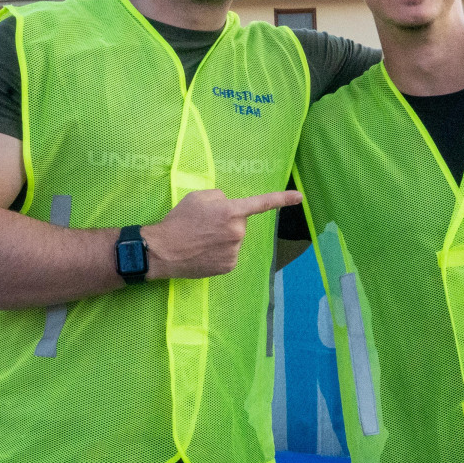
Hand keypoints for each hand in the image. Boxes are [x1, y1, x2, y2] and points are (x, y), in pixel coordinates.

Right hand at [142, 189, 301, 280]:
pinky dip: (220, 252)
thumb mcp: (198, 197)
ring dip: (223, 237)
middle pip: (240, 222)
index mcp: (231, 211)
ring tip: (201, 239)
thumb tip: (229, 206)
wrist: (163, 250)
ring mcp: (235, 251)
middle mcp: (238, 232)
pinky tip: (203, 251)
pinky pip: (230, 253)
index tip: (300, 197)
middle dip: (228, 221)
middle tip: (204, 225)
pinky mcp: (229, 266)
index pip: (261, 203)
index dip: (282, 199)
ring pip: (234, 239)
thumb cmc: (179, 220)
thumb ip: (220, 198)